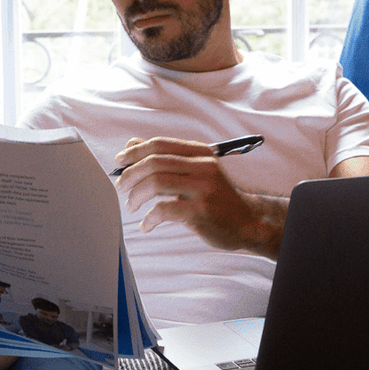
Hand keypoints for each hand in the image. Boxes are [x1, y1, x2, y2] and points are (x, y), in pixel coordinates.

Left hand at [111, 137, 285, 258]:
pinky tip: (147, 225)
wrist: (248, 221)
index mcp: (200, 153)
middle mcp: (203, 166)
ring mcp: (203, 188)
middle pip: (154, 162)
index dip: (135, 152)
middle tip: (120, 188)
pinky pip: (164, 210)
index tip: (119, 162)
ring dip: (136, 196)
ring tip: (131, 206)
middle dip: (130, 175)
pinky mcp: (201, 211)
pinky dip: (149, 218)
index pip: (160, 144)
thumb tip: (132, 145)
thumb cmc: (217, 198)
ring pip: (156, 183)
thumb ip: (166, 158)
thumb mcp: (195, 171)